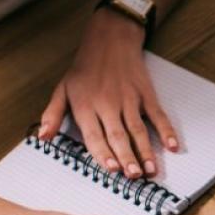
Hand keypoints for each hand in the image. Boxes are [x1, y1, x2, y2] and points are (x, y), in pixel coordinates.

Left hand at [39, 10, 178, 179]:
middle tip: (133, 175)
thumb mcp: (62, 88)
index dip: (103, 153)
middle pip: (119, 136)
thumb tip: (42, 137)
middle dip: (127, 157)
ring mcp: (129, 99)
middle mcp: (108, 104)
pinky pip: (158, 116)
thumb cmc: (85, 67)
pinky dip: (166, 131)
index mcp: (86, 105)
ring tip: (150, 170)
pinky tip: (172, 146)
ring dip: (146, 151)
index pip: (94, 135)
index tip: (111, 169)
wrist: (110, 38)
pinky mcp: (145, 94)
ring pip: (138, 130)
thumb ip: (52, 114)